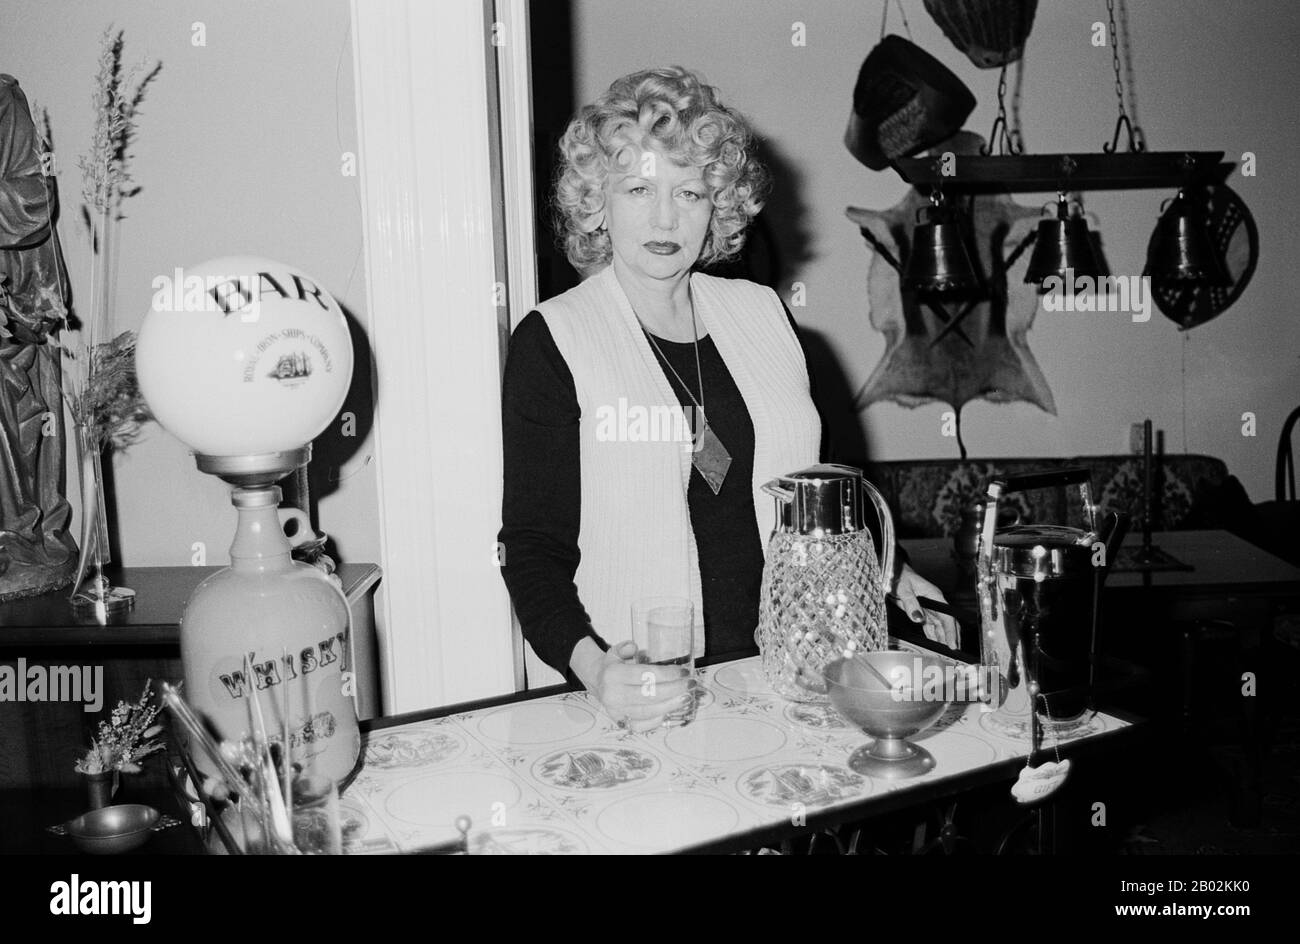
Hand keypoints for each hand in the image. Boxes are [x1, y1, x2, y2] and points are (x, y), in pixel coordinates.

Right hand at [570, 639, 694, 732]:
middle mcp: (613, 695)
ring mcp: (616, 711)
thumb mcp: (615, 651)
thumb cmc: (613, 666)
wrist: (597, 683)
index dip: (667, 674)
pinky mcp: (620, 722)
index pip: (645, 675)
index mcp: (613, 674)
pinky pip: (641, 725)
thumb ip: (624, 647)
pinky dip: (656, 720)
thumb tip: (633, 647)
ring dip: (670, 705)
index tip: (683, 672)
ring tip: (686, 698)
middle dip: (674, 690)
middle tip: (690, 685)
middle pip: (649, 695)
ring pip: (648, 712)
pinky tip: (670, 711)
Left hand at [891, 564, 959, 649]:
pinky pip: (930, 627)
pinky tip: (936, 647)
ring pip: (940, 627)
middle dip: (951, 639)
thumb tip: (918, 619)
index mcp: (935, 596)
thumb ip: (910, 603)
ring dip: (943, 641)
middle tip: (954, 656)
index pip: (947, 618)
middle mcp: (935, 603)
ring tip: (946, 656)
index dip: (951, 632)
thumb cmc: (899, 576)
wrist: (894, 571)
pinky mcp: (923, 612)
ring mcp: (930, 608)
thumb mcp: (903, 589)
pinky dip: (934, 637)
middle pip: (947, 624)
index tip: (953, 645)